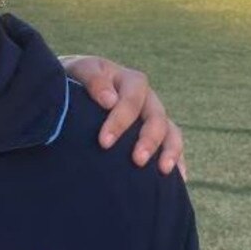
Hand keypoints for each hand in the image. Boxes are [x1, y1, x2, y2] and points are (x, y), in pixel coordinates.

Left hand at [60, 56, 185, 179]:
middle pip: (156, 117)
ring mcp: (153, 117)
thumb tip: (109, 100)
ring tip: (163, 170)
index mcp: (128, 81)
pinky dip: (177, 161)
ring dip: (169, 151)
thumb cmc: (73, 80)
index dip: (121, 120)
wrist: (72, 90)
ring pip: (171, 132)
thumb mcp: (79, 70)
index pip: (132, 99)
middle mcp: (146, 98)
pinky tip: (178, 179)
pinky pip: (173, 147)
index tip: (104, 142)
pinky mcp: (156, 135)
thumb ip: (92, 79)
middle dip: (148, 140)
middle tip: (137, 161)